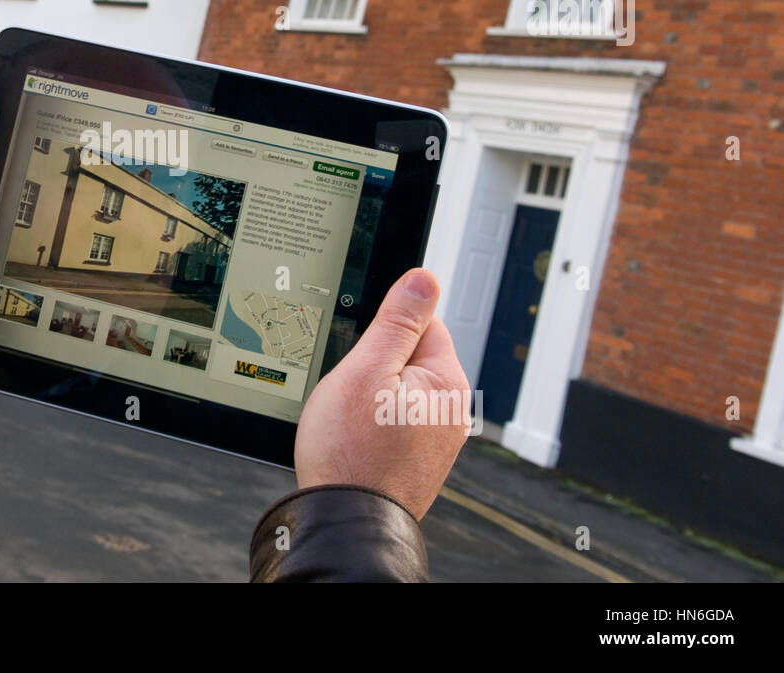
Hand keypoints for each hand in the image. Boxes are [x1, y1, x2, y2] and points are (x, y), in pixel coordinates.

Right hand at [294, 268, 468, 520]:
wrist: (345, 520)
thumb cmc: (350, 453)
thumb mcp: (365, 370)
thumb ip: (397, 321)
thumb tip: (424, 278)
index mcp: (447, 382)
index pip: (420, 322)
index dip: (381, 332)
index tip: (361, 355)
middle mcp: (451, 411)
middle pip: (407, 357)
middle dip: (373, 366)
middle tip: (350, 393)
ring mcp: (436, 439)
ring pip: (395, 391)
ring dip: (369, 397)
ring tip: (350, 422)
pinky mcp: (418, 459)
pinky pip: (392, 421)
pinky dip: (371, 424)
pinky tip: (354, 440)